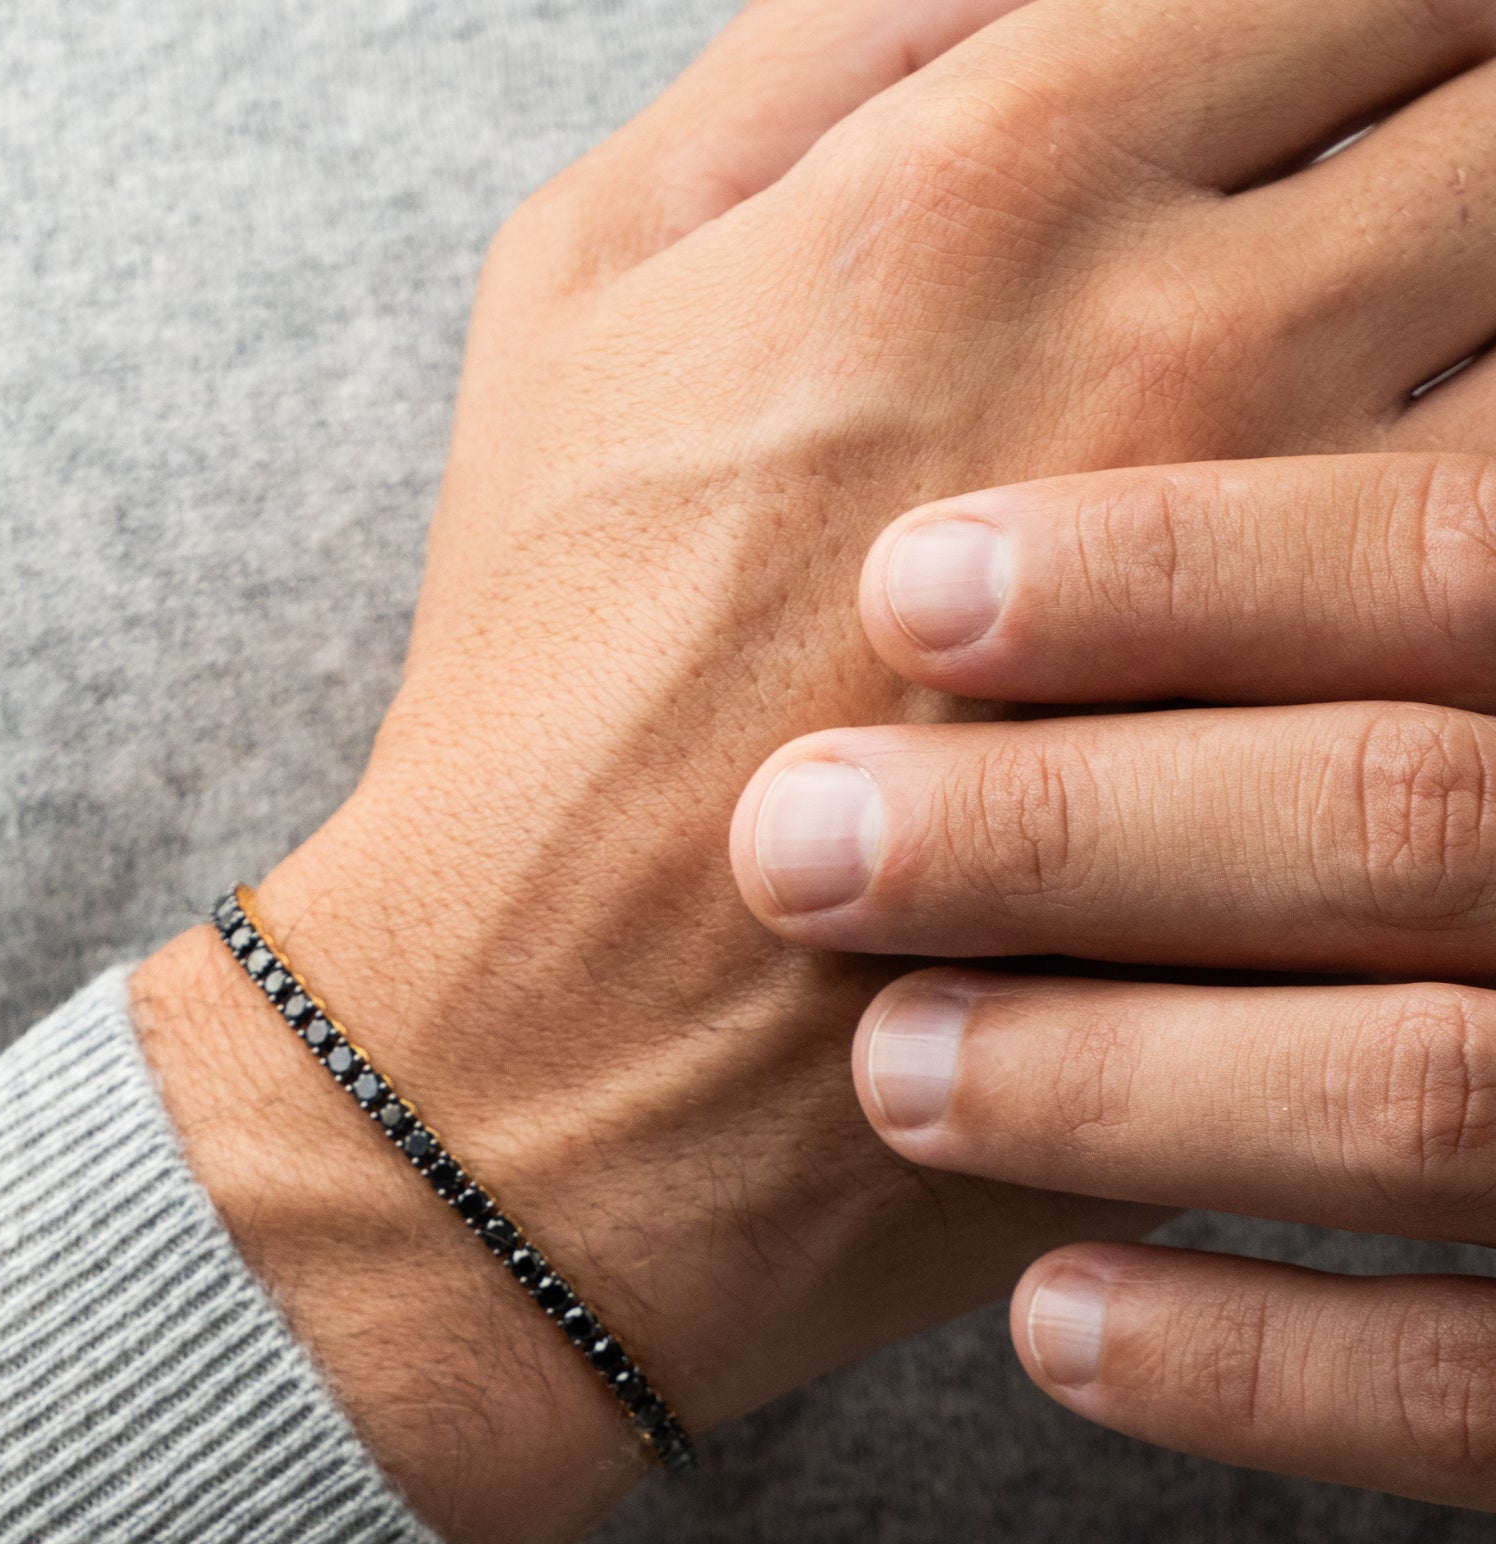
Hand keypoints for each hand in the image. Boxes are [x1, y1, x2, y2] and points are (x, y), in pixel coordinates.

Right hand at [139, 0, 1495, 1543]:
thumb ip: (818, 48)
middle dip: (1466, 111)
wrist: (560, 1033)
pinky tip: (1411, 574)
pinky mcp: (1340, 764)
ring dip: (1490, 298)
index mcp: (984, 175)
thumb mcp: (582, 285)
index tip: (1360, 57)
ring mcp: (1293, 564)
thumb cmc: (549, 662)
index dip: (1384, 6)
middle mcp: (1179, 326)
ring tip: (1404, 349)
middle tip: (1397, 188)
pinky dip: (1488, 544)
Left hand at [733, 450, 1495, 1514]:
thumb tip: (1163, 352)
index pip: (1444, 569)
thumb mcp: (1445, 669)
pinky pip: (1475, 1396)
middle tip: (795, 841)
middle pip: (1404, 818)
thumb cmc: (1440, 809)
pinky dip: (1254, 1365)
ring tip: (889, 1066)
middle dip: (1068, 830)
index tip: (899, 585)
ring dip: (1122, 1084)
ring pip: (1433, 1096)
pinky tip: (1047, 1318)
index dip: (1174, 571)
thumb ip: (1335, 566)